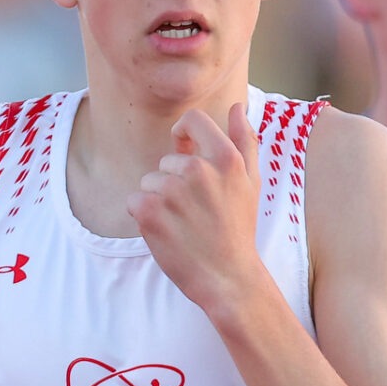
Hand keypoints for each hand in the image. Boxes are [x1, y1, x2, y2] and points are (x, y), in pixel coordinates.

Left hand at [128, 103, 269, 314]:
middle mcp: (198, 170)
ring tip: (183, 225)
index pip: (192, 120)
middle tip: (196, 212)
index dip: (184, 134)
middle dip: (175, 182)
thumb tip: (236, 107)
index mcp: (226, 159)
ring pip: (150, 181)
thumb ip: (245, 141)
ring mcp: (171, 191)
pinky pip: (135, 200)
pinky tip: (167, 233)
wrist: (228, 278)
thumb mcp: (251, 183)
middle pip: (168, 160)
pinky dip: (145, 216)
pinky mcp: (149, 212)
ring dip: (160, 201)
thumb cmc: (238, 230)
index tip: (185, 152)